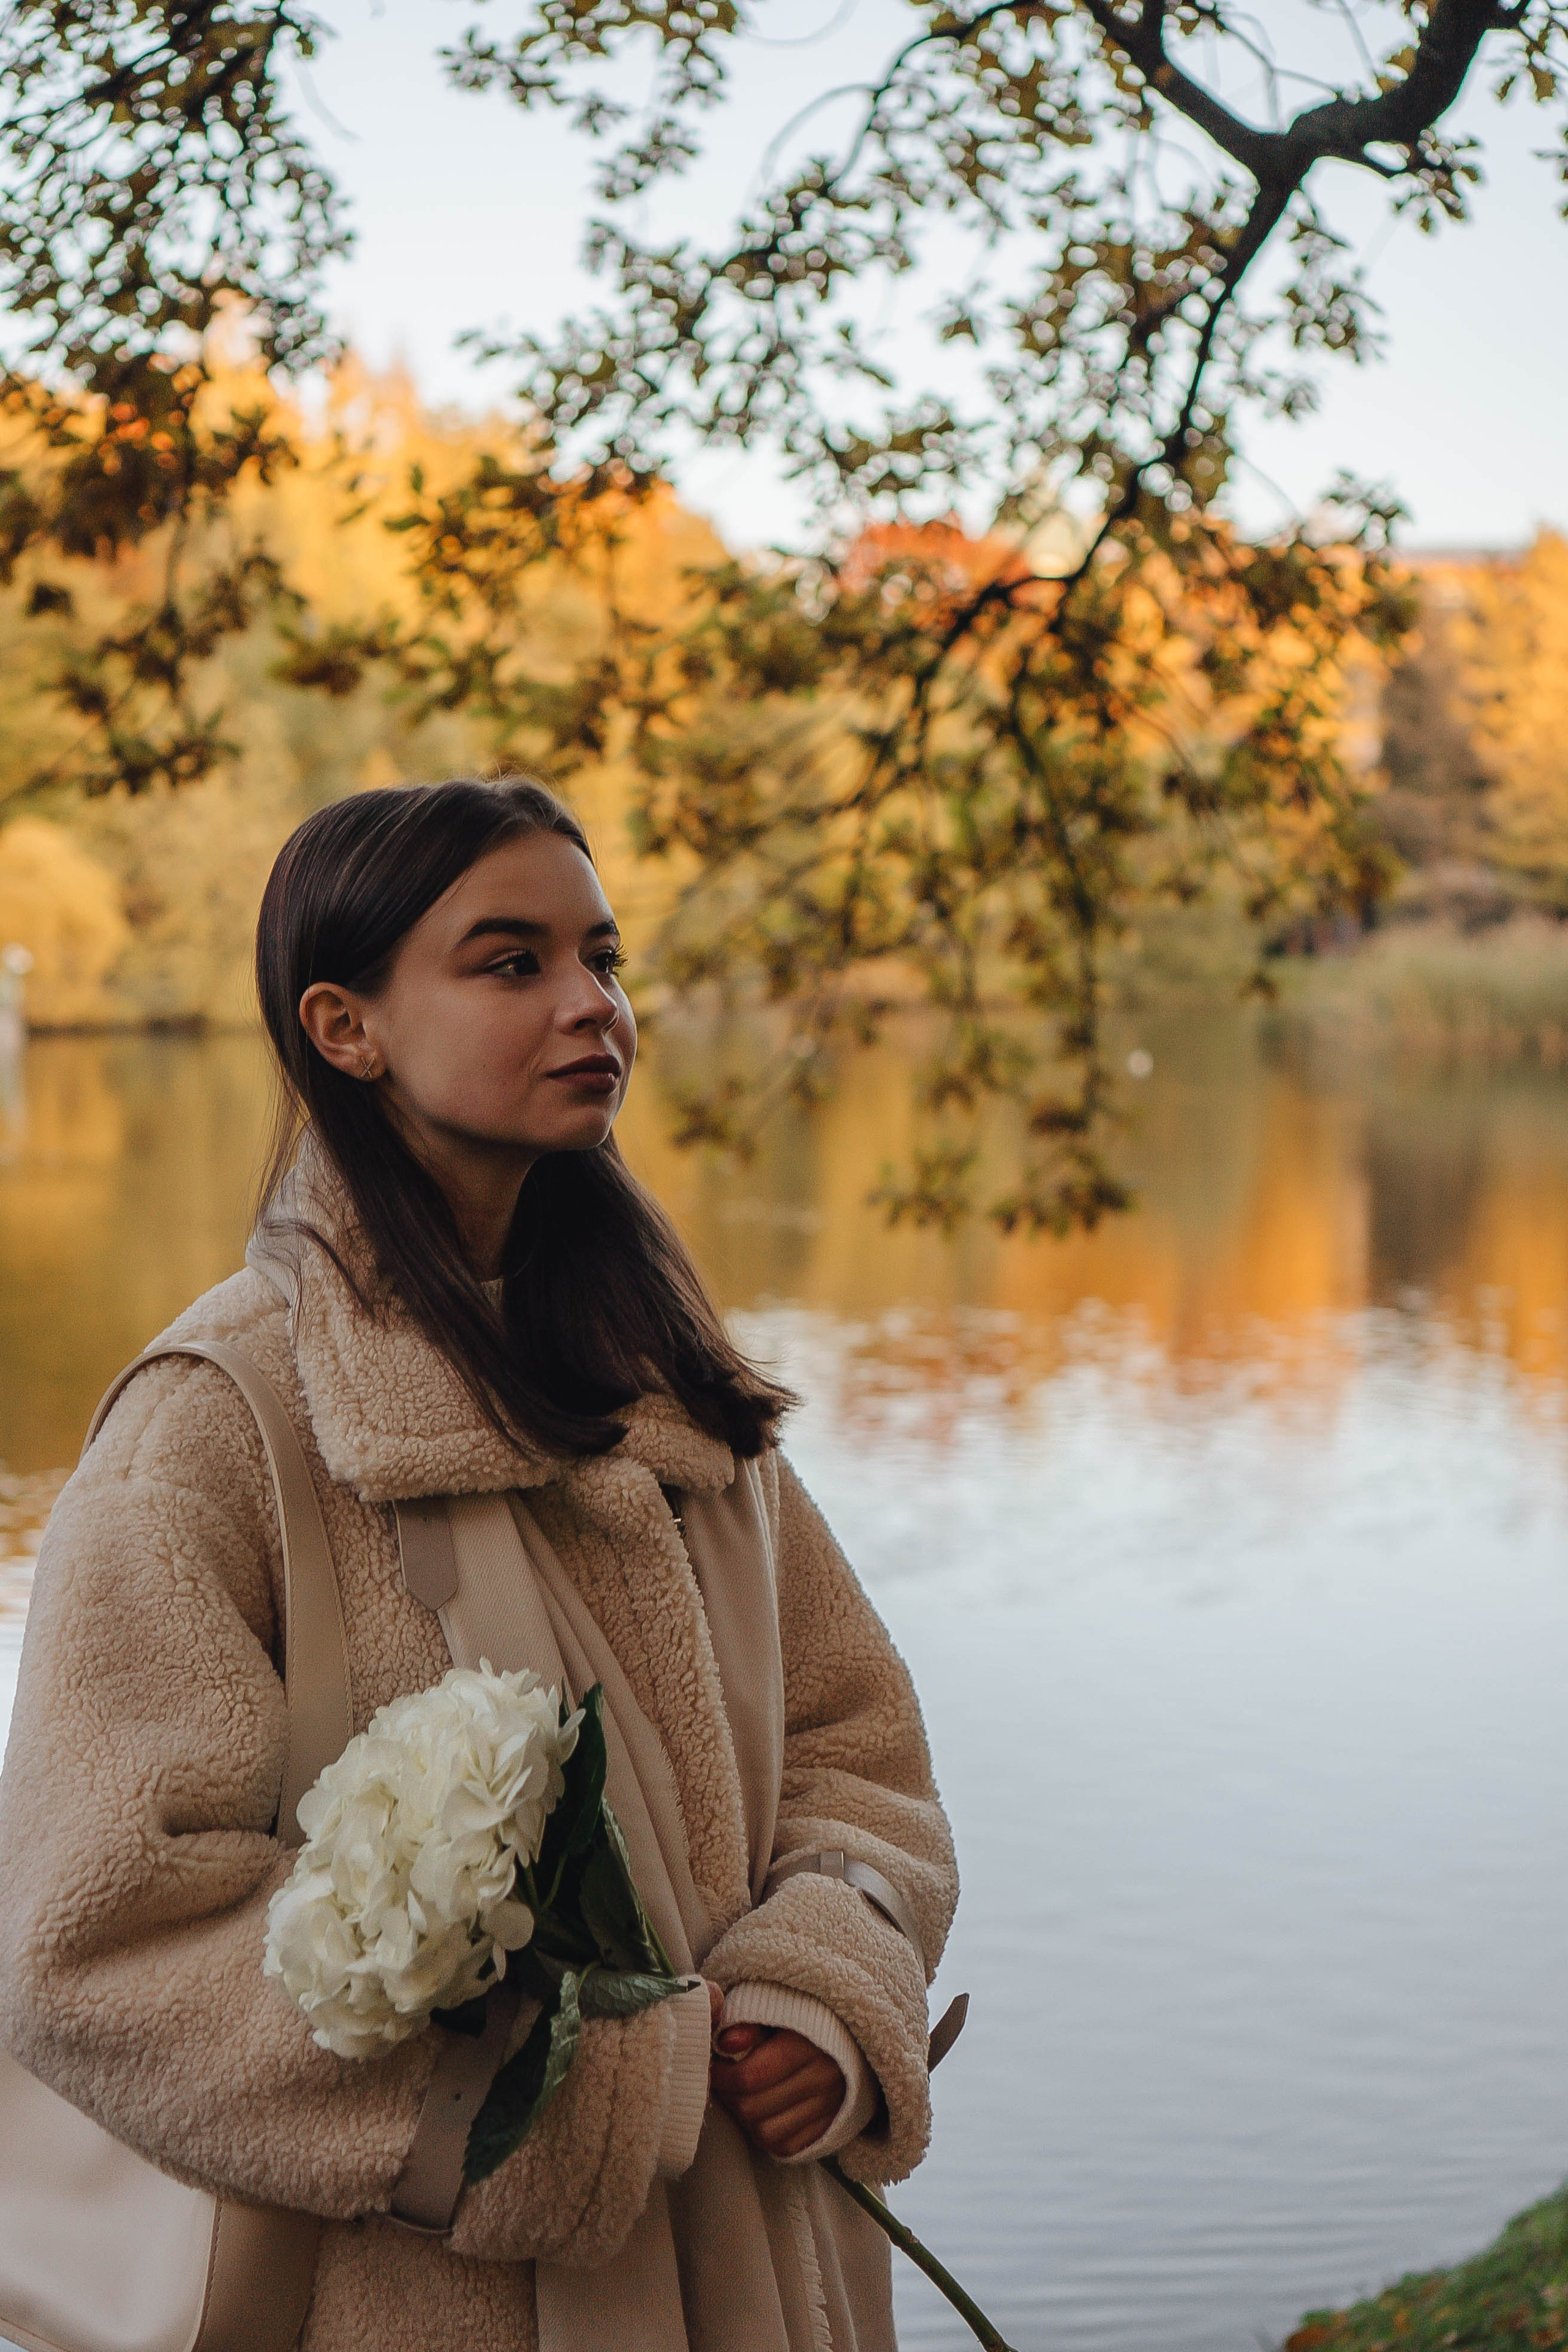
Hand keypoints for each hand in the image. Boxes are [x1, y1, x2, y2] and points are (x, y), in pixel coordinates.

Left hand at [709, 2020, 846, 2159]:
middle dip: (730, 2097)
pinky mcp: (830, 2126)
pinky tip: (763, 2113)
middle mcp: (822, 2078)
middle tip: (725, 2082)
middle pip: (753, 2108)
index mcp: (808, 2043)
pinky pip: (786, 2147)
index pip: (751, 2076)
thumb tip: (724, 2042)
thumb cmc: (805, 2015)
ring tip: (743, 2098)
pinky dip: (768, 2135)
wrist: (854, 2034)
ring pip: (766, 2133)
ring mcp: (829, 2106)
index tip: (716, 2064)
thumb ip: (749, 2022)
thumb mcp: (779, 2005)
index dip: (723, 2075)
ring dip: (746, 2119)